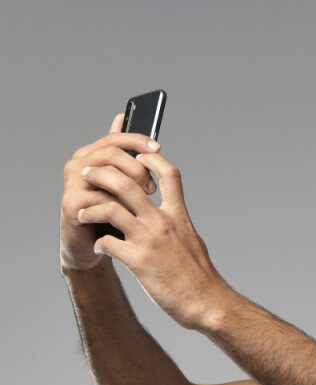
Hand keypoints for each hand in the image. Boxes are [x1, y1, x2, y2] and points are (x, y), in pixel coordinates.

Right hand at [60, 113, 160, 271]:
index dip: (137, 140)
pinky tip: (133, 219)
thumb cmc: (107, 217)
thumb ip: (120, 156)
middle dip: (137, 168)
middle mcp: (77, 165)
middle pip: (111, 154)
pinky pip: (103, 201)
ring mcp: (72, 184)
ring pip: (108, 177)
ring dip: (131, 191)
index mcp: (89, 156)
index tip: (158, 148)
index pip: (114, 139)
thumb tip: (122, 117)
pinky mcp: (72, 204)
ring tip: (144, 205)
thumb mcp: (118, 187)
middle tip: (152, 188)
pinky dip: (122, 210)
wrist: (90, 249)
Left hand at [76, 144, 230, 330]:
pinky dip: (97, 243)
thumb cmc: (202, 279)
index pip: (168, 173)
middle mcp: (163, 222)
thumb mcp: (193, 242)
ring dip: (90, 207)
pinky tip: (98, 247)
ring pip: (110, 208)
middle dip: (102, 173)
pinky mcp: (139, 262)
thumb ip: (179, 226)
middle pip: (127, 183)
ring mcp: (149, 241)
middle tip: (88, 173)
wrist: (209, 304)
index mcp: (178, 216)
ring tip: (81, 212)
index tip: (136, 156)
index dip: (150, 160)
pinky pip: (107, 243)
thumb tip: (173, 219)